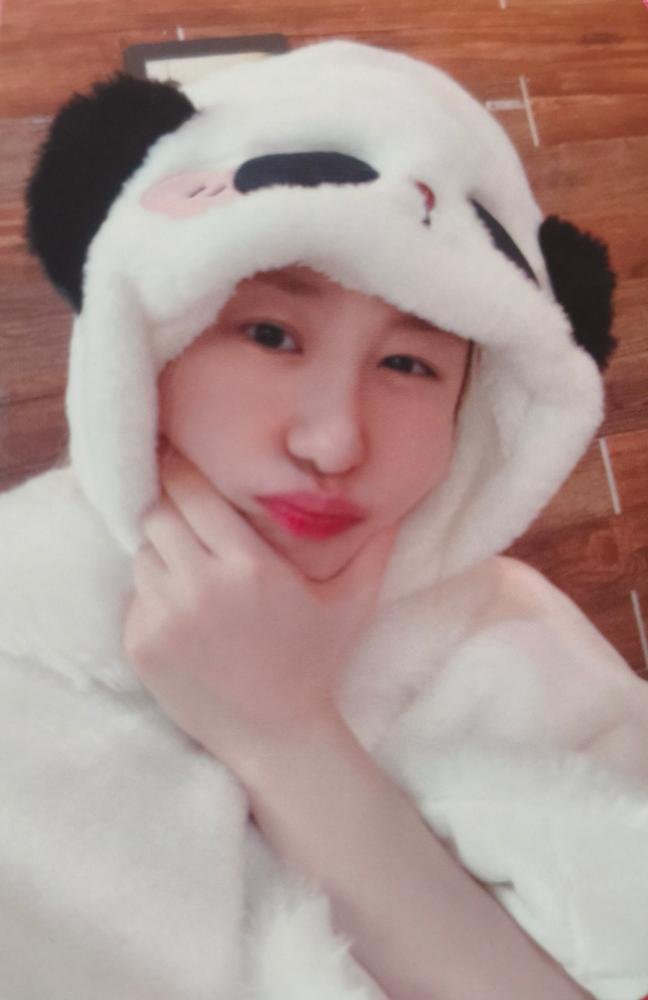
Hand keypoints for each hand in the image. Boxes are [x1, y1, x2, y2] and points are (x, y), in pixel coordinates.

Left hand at [122, 442, 396, 773]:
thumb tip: (395, 506)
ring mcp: (165, 618)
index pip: (190, 492)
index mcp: (248, 566)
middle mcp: (200, 586)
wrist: (277, 736)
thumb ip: (373, 549)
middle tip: (188, 520)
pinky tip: (185, 614)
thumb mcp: (352, 603)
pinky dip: (153, 596)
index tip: (183, 466)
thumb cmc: (315, 662)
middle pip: (156, 516)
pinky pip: (135, 598)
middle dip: (169, 512)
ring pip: (142, 556)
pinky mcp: (142, 646)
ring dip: (160, 554)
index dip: (182, 474)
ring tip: (191, 570)